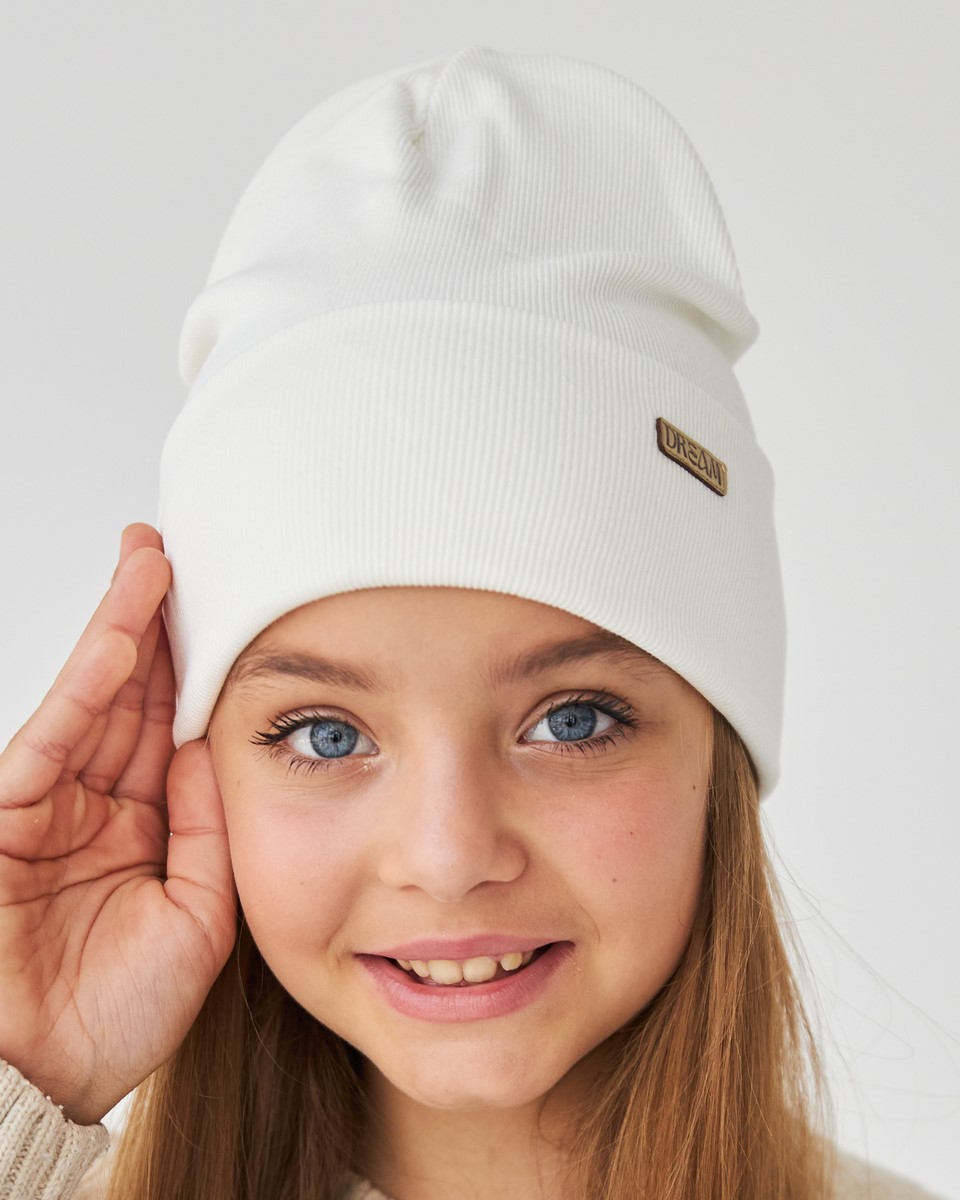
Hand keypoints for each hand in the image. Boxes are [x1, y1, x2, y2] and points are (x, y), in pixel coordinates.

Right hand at [0, 524, 235, 1123]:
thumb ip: (206, 824)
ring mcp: (51, 806)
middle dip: (155, 624)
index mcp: (144, 827)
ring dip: (123, 631)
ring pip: (95, 701)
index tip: (226, 607)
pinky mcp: (8, 815)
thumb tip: (219, 744)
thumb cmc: (121, 1012)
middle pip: (133, 697)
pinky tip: (120, 637)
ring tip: (153, 564)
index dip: (194, 667)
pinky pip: (54, 738)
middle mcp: (97, 805)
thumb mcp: (199, 911)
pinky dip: (87, 687)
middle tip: (180, 551)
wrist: (53, 1080)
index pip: (172, 727)